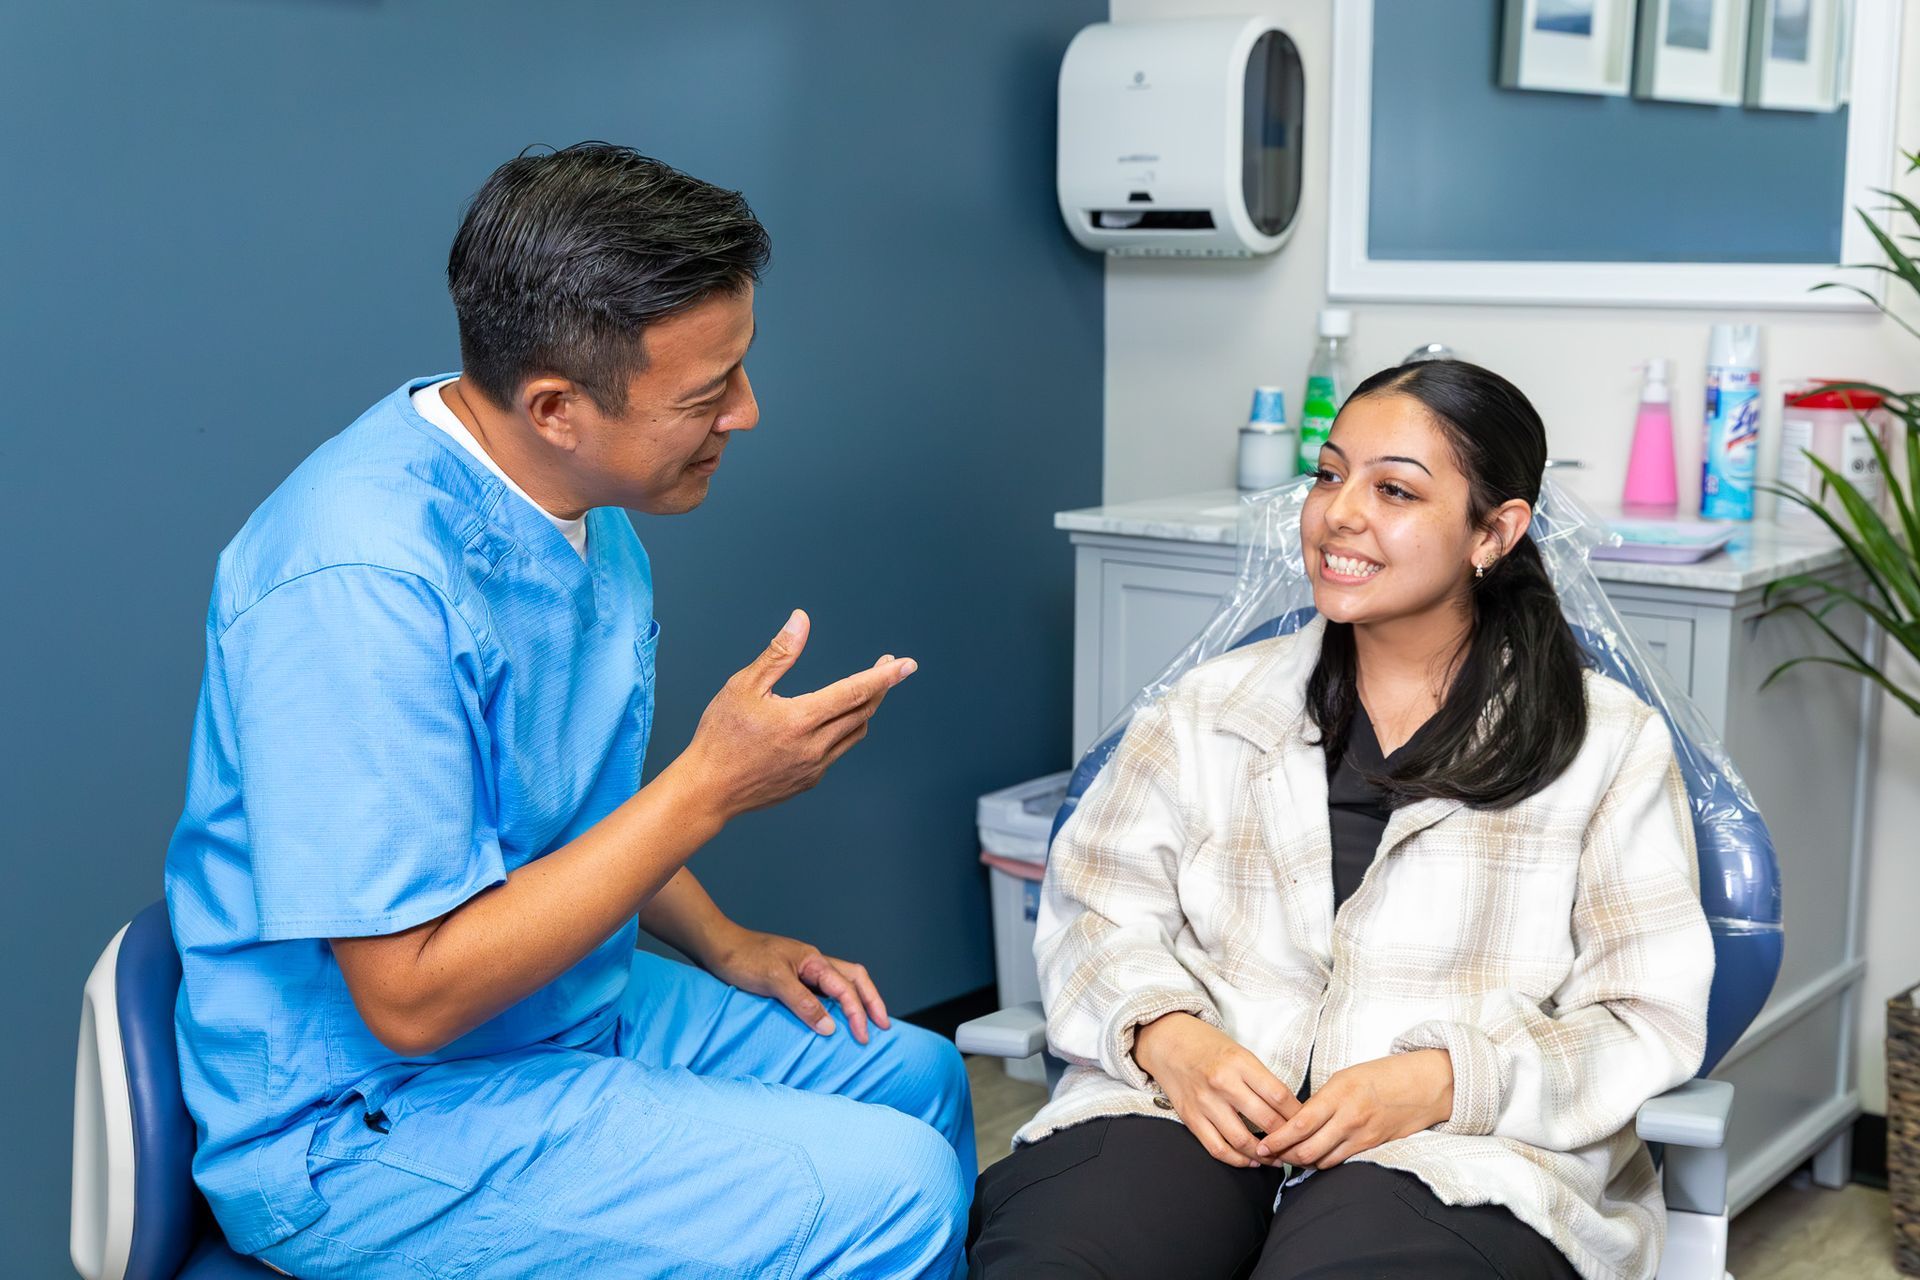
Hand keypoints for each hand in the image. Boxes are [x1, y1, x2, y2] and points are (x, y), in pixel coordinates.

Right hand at [681, 610, 914, 821]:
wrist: (708, 790)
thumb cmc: (720, 735)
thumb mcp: (744, 686)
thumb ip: (779, 653)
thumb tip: (801, 620)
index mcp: (801, 719)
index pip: (855, 692)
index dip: (884, 676)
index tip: (907, 665)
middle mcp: (815, 746)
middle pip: (863, 711)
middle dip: (879, 687)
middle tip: (887, 667)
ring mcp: (815, 767)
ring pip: (855, 732)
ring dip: (864, 709)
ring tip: (863, 689)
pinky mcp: (809, 781)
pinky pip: (838, 751)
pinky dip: (844, 730)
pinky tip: (832, 720)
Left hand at [705, 927, 891, 1043]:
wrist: (717, 947)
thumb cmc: (742, 959)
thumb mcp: (774, 981)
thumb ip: (804, 1003)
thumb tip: (831, 1027)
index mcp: (814, 961)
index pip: (846, 988)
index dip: (858, 1013)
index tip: (863, 1038)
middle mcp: (813, 963)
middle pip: (855, 979)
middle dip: (872, 1002)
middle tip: (883, 1026)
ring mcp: (803, 970)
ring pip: (841, 982)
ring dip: (857, 1000)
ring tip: (866, 1021)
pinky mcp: (791, 978)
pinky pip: (822, 990)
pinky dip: (835, 1003)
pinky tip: (832, 1017)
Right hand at [1132, 1013, 1301, 1167]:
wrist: (1167, 1042)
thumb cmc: (1208, 1046)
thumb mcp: (1240, 1052)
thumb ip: (1261, 1079)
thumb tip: (1289, 1110)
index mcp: (1239, 1063)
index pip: (1279, 1096)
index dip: (1298, 1115)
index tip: (1309, 1124)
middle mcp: (1223, 1083)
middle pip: (1266, 1120)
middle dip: (1288, 1139)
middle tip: (1300, 1147)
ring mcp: (1205, 1103)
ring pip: (1242, 1140)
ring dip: (1265, 1155)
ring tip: (1279, 1159)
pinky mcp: (1191, 1118)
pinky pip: (1217, 1147)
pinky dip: (1238, 1159)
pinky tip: (1251, 1161)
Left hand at [1259, 1050, 1453, 1169]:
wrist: (1422, 1086)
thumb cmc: (1381, 1075)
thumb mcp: (1344, 1077)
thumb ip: (1321, 1100)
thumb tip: (1297, 1119)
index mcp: (1338, 1094)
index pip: (1301, 1124)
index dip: (1278, 1139)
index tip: (1263, 1144)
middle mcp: (1349, 1118)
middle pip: (1308, 1149)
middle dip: (1285, 1156)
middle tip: (1269, 1155)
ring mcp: (1362, 1135)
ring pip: (1323, 1161)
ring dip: (1302, 1162)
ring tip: (1287, 1157)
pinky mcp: (1372, 1147)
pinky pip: (1340, 1161)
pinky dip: (1323, 1163)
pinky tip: (1314, 1158)